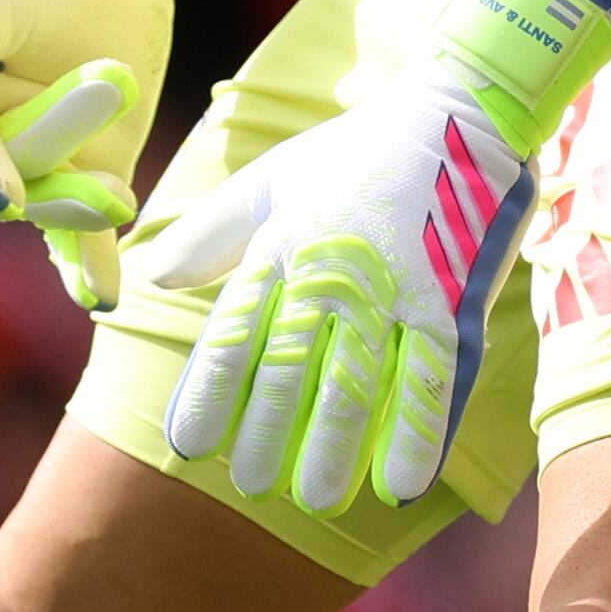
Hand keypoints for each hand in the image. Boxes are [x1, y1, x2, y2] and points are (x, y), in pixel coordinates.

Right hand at [0, 0, 172, 311]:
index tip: (7, 196)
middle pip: (15, 181)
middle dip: (55, 176)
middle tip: (110, 147)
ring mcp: (44, 168)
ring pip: (54, 206)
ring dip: (81, 207)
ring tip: (119, 197)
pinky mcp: (92, 175)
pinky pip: (85, 234)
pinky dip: (90, 265)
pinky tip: (102, 296)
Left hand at [148, 75, 535, 512]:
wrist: (458, 110)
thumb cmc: (358, 151)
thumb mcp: (272, 179)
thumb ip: (211, 232)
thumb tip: (152, 274)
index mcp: (280, 244)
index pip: (233, 333)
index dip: (209, 394)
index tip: (189, 445)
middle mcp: (328, 271)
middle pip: (288, 368)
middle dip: (266, 434)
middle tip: (249, 487)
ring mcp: (391, 288)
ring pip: (354, 383)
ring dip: (332, 448)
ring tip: (313, 501)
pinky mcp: (449, 300)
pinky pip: (431, 379)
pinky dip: (416, 434)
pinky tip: (401, 483)